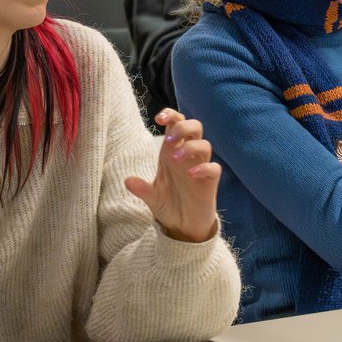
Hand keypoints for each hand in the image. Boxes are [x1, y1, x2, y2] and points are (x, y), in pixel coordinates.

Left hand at [125, 108, 219, 242]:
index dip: (171, 115)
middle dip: (182, 127)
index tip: (159, 119)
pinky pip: (214, 167)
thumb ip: (141, 188)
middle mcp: (188, 156)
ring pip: (205, 144)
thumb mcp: (152, 196)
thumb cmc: (169, 204)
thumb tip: (127, 180)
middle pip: (195, 126)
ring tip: (174, 160)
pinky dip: (204, 168)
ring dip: (190, 147)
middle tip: (169, 141)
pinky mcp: (210, 181)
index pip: (177, 123)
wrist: (183, 226)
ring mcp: (200, 166)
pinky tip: (191, 175)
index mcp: (172, 152)